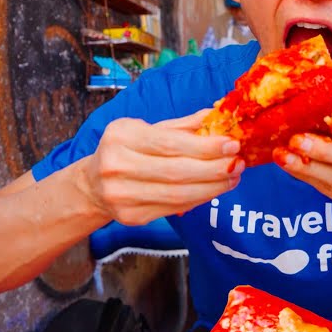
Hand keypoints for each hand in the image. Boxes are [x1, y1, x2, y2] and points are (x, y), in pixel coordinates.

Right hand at [80, 109, 242, 225]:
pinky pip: (174, 208)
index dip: (204, 146)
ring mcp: (121, 195)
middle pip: (176, 171)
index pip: (170, 143)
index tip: (232, 144)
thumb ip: (183, 126)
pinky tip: (214, 190)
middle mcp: (117, 166)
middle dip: (214, 169)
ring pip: (178, 195)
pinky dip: (198, 199)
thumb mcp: (148, 130)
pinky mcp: (131, 216)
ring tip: (232, 178)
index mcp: (121, 136)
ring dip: (212, 187)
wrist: (94, 185)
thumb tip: (218, 114)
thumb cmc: (127, 151)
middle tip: (238, 164)